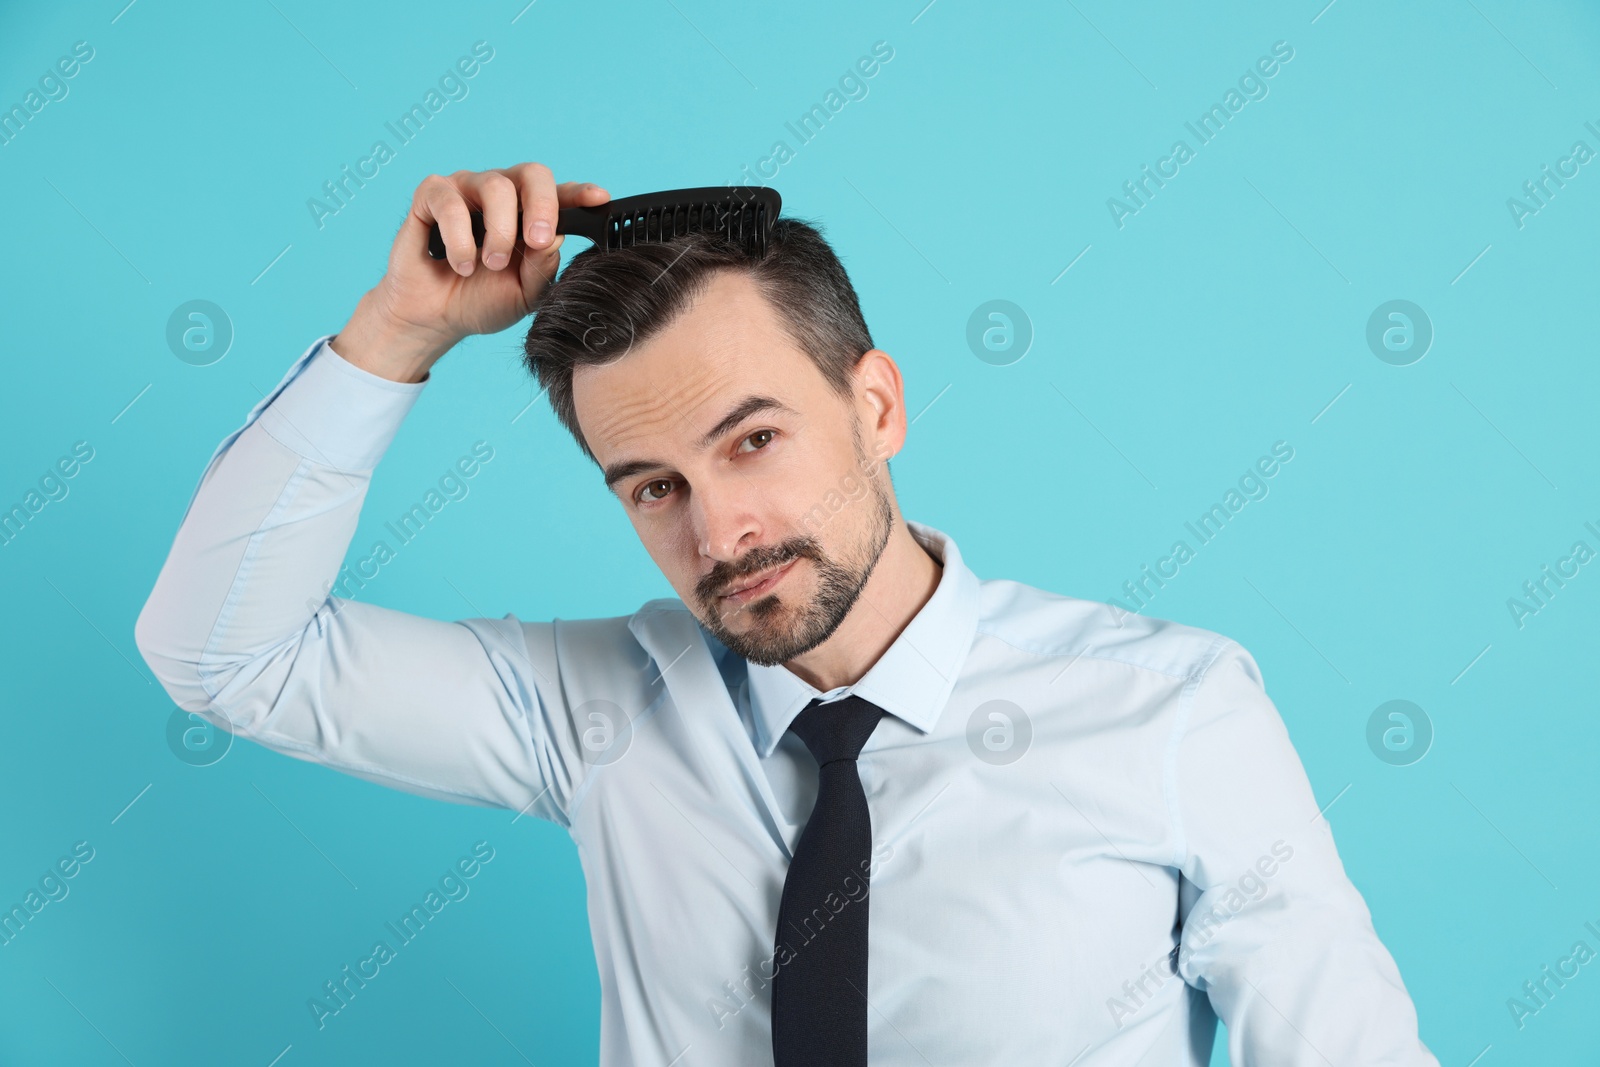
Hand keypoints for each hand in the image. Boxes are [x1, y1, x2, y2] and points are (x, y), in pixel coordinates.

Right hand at [334, 163, 609, 381]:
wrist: (436, 318)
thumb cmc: (482, 300)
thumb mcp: (525, 294)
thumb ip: (543, 268)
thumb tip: (553, 238)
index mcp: (531, 215)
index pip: (562, 196)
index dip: (581, 193)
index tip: (599, 199)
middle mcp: (503, 194)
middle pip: (532, 174)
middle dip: (541, 205)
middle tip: (536, 241)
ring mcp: (467, 190)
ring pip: (494, 186)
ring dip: (498, 231)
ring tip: (490, 264)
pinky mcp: (432, 195)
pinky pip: (450, 202)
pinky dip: (459, 238)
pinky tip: (462, 264)